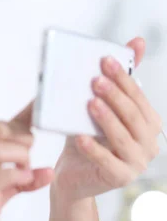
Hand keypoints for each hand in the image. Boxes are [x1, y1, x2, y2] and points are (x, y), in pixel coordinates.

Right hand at [0, 103, 53, 220]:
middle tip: (31, 158)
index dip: (25, 116)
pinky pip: (1, 176)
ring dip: (20, 156)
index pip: (1, 129)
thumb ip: (18, 183)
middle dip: (24, 135)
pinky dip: (19, 177)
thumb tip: (46, 171)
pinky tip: (27, 185)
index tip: (43, 107)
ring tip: (26, 175)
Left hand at [54, 37, 162, 200]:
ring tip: (90, 103)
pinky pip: (107, 161)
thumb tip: (138, 42)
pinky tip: (80, 137)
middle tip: (96, 80)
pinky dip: (94, 149)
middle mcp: (149, 144)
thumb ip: (118, 82)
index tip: (105, 60)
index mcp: (148, 124)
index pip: (138, 98)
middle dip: (115, 96)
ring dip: (107, 119)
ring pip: (123, 137)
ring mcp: (137, 163)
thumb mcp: (98, 108)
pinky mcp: (120, 178)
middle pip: (133, 116)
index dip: (123, 78)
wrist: (72, 176)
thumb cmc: (86, 138)